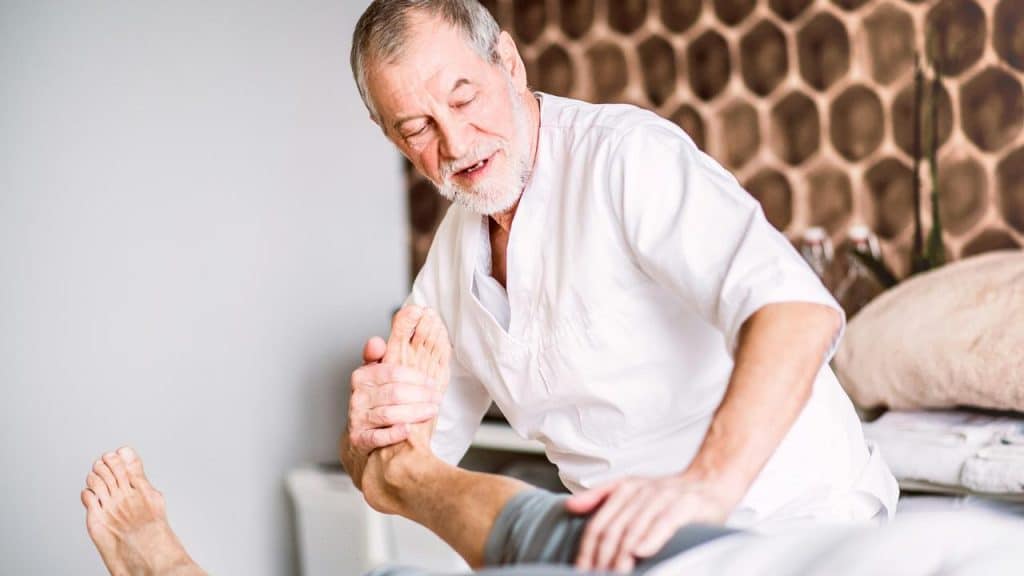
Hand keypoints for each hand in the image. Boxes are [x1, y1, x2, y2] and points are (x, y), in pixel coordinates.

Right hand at [345, 337, 440, 455]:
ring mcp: (357, 418)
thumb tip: (376, 341)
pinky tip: (408, 430)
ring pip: (388, 414)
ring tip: (431, 411)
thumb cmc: (374, 402)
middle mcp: (358, 397)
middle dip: (420, 395)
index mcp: (362, 376)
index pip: (392, 372)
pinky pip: (378, 436)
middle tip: (437, 398)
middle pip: (394, 393)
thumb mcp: (375, 376)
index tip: (432, 383)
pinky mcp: (359, 439)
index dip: (416, 377)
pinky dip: (394, 433)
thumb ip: (378, 356)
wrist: (360, 436)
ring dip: (414, 413)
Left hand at [568, 475, 733, 572]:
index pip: (598, 525)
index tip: (582, 571)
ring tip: (615, 574)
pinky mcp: (687, 505)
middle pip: (613, 530)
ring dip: (622, 556)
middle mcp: (642, 492)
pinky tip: (641, 553)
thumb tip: (570, 506)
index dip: (587, 551)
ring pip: (635, 529)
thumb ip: (601, 497)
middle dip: (602, 559)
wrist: (710, 481)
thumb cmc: (669, 493)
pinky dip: (651, 538)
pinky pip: (665, 522)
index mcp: (625, 489)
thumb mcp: (632, 489)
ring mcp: (664, 497)